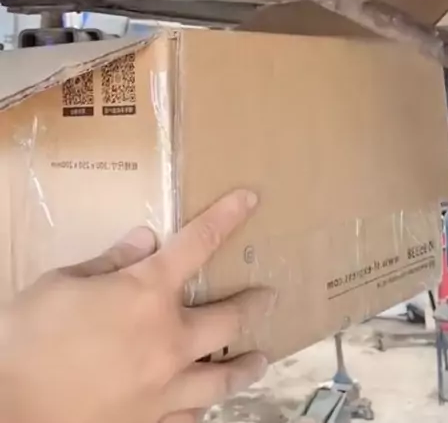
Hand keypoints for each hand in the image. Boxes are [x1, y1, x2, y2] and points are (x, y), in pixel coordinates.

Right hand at [0, 189, 272, 422]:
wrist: (7, 405)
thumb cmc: (28, 334)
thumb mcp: (64, 281)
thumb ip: (111, 261)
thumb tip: (144, 241)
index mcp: (147, 293)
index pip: (199, 243)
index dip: (227, 217)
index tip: (249, 199)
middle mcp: (167, 339)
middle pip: (229, 318)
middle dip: (254, 303)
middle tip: (269, 296)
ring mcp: (162, 389)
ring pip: (222, 379)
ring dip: (245, 365)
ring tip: (260, 359)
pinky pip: (188, 417)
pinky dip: (201, 407)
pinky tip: (205, 404)